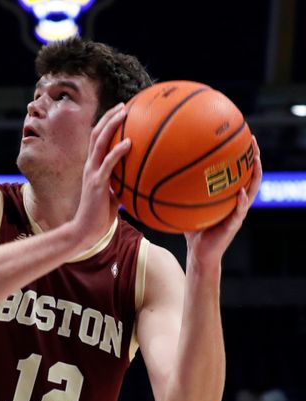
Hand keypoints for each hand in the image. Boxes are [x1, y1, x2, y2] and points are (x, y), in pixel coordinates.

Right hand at [70, 102, 130, 249]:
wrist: (86, 231)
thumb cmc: (101, 216)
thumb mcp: (114, 195)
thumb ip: (122, 184)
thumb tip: (139, 179)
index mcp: (92, 168)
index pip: (97, 140)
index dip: (106, 125)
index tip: (120, 113)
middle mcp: (90, 166)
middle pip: (96, 134)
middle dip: (109, 118)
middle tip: (123, 106)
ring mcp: (92, 173)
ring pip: (99, 142)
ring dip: (112, 125)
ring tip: (125, 113)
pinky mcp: (97, 183)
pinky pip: (108, 163)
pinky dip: (118, 151)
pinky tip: (129, 142)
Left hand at [184, 136, 262, 266]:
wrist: (199, 254)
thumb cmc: (192, 229)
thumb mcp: (184, 206)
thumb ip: (177, 192)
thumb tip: (156, 174)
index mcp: (227, 195)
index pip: (237, 171)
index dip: (240, 155)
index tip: (238, 135)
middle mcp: (236, 201)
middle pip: (250, 175)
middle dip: (253, 157)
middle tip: (251, 139)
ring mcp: (238, 212)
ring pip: (252, 190)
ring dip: (255, 174)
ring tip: (255, 160)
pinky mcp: (234, 225)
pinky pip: (240, 211)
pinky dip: (241, 201)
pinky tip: (239, 192)